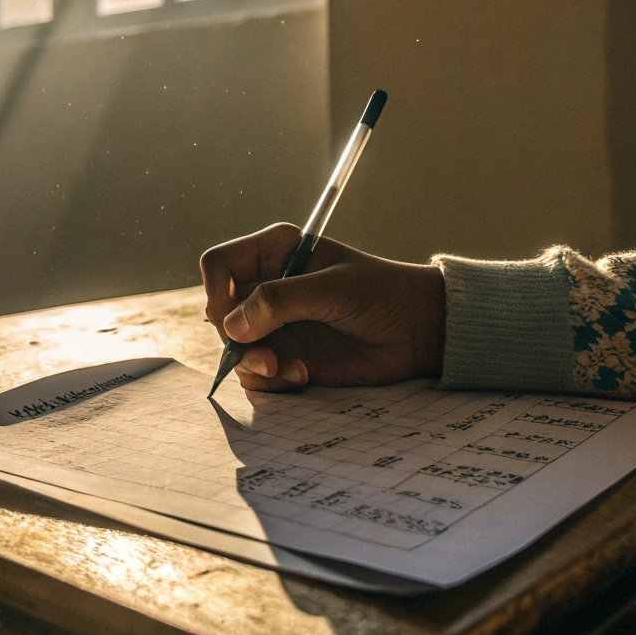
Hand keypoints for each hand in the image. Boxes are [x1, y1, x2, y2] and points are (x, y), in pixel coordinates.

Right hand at [199, 223, 445, 391]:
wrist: (419, 332)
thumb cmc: (383, 295)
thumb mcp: (333, 289)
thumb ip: (281, 301)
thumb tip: (232, 325)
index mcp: (275, 253)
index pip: (219, 266)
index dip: (216, 293)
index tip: (233, 321)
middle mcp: (268, 287)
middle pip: (220, 313)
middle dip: (237, 340)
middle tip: (269, 358)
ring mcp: (275, 324)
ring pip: (235, 348)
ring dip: (255, 365)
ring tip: (291, 371)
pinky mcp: (287, 355)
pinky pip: (255, 373)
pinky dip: (271, 381)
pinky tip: (303, 376)